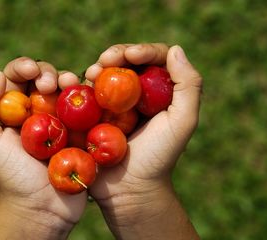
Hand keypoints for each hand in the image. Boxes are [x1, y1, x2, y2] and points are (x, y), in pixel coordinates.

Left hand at [0, 57, 80, 238]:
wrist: (42, 205)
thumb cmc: (11, 175)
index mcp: (13, 109)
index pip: (17, 76)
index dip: (24, 66)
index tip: (31, 71)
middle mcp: (38, 110)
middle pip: (44, 77)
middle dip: (47, 72)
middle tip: (50, 84)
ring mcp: (62, 119)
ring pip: (67, 88)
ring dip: (69, 80)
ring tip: (70, 85)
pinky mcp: (82, 129)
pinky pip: (87, 106)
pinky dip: (88, 96)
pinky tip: (89, 96)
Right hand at [86, 43, 201, 238]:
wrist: (129, 189)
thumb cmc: (158, 157)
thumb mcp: (182, 122)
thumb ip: (188, 85)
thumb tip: (176, 50)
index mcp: (160, 92)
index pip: (155, 59)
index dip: (143, 50)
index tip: (131, 55)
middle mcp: (137, 95)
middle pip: (127, 62)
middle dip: (116, 55)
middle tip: (106, 60)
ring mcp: (113, 104)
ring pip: (105, 74)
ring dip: (98, 67)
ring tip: (93, 73)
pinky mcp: (93, 115)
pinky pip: (86, 93)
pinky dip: (81, 84)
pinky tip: (78, 83)